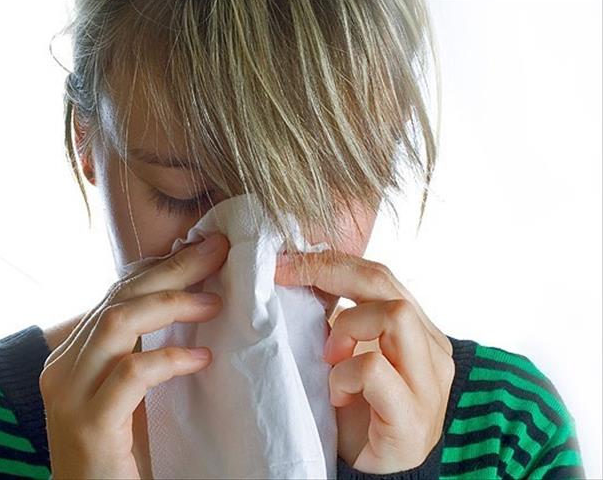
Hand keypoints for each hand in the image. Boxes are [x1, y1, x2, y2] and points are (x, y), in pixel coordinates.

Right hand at [39, 233, 229, 478]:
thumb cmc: (120, 449)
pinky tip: (202, 359)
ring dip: (172, 304)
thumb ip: (140, 350)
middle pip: (119, 298)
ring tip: (215, 303)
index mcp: (72, 356)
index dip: (159, 268)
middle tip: (215, 251)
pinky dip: (170, 359)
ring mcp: (71, 395)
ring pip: (118, 322)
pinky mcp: (90, 424)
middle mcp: (63, 368)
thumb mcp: (128, 391)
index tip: (201, 250)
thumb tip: (189, 303)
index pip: (115, 295)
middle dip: (172, 270)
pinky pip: (132, 374)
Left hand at [274, 251, 454, 474]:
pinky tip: (336, 394)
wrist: (371, 472)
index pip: (379, 275)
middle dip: (329, 273)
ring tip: (328, 357)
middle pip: (386, 284)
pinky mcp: (414, 417)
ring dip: (346, 327)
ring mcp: (429, 383)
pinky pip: (374, 370)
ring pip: (394, 315)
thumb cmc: (355, 411)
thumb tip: (299, 274)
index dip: (330, 261)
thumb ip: (340, 320)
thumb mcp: (345, 355)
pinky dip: (345, 375)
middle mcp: (432, 350)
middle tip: (284, 278)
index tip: (285, 260)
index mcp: (418, 330)